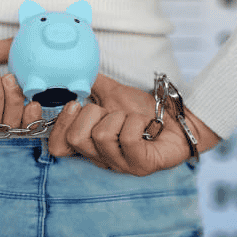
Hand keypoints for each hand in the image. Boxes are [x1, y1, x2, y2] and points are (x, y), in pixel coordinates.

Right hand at [48, 73, 221, 175]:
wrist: (178, 117)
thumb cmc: (144, 110)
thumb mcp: (112, 93)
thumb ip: (89, 85)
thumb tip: (72, 71)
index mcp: (89, 145)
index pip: (57, 147)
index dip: (59, 124)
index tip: (75, 103)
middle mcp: (101, 159)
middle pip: (75, 138)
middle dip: (93, 114)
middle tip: (111, 112)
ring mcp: (121, 165)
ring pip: (100, 136)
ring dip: (119, 116)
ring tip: (131, 118)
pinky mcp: (141, 165)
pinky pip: (126, 138)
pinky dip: (135, 121)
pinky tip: (144, 124)